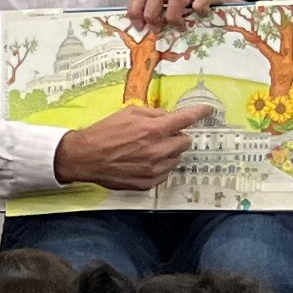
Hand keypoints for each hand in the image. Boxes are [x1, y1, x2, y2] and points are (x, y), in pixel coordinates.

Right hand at [54, 98, 218, 187]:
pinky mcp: (148, 182)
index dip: (199, 113)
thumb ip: (153, 114)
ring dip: (169, 152)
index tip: (207, 110)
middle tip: (162, 134)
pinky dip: (160, 166)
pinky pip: (166, 173)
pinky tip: (144, 161)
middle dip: (177, 135)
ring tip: (149, 149)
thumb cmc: (104, 133)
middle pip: (185, 141)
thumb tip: (168, 116)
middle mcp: (158, 150)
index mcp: (154, 129)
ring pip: (177, 158)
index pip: (186, 119)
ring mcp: (154, 169)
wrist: (85, 157)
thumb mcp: (128, 113)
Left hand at [125, 0, 232, 28]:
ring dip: (173, 15)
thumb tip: (143, 35)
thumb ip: (163, 20)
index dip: (136, 9)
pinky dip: (198, 9)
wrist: (233, 7)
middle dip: (152, 14)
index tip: (140, 27)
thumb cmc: (203, 16)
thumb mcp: (179, 15)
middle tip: (159, 29)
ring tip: (181, 26)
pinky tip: (201, 16)